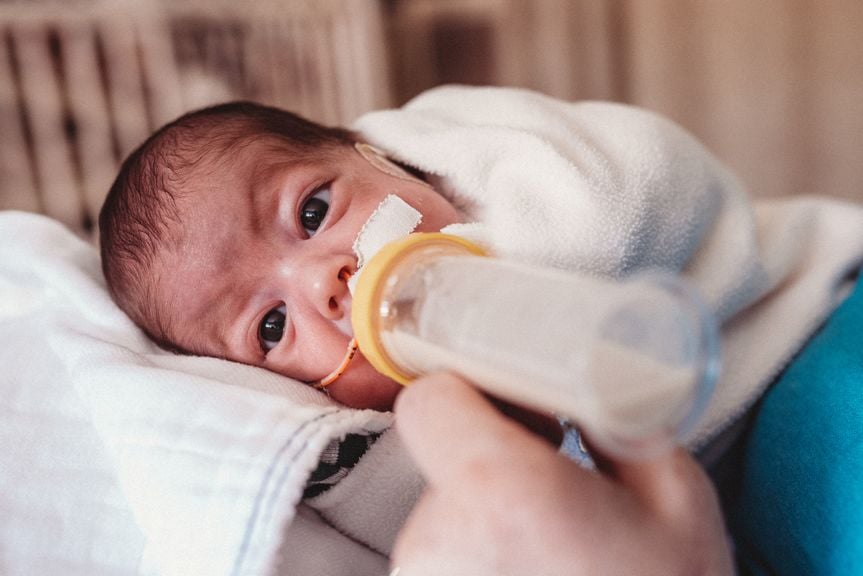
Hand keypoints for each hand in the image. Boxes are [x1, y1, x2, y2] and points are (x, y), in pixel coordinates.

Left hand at [391, 373, 733, 575]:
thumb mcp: (678, 501)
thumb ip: (616, 423)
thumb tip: (576, 392)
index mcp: (496, 491)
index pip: (426, 402)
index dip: (468, 391)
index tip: (513, 407)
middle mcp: (439, 540)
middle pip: (438, 457)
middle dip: (490, 459)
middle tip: (556, 488)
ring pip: (442, 512)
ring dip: (486, 515)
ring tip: (552, 552)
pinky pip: (442, 557)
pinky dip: (478, 557)